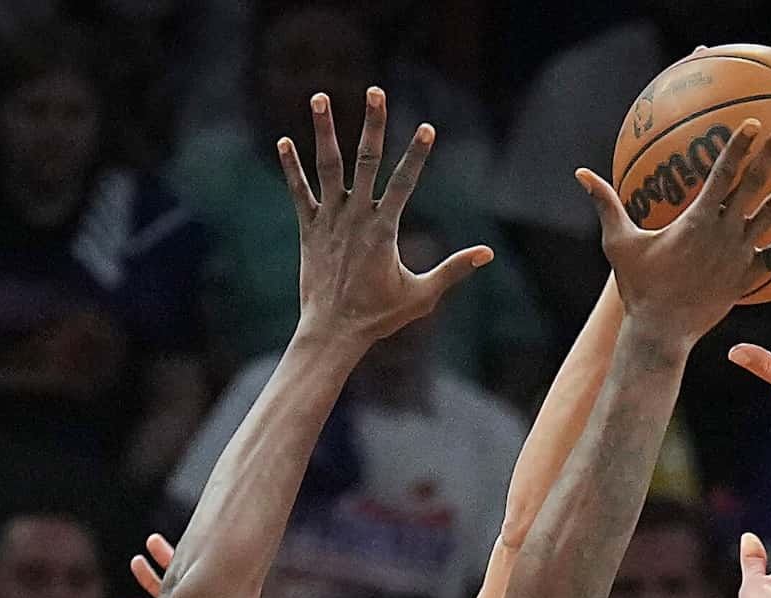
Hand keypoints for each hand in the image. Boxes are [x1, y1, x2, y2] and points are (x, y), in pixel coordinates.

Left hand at [284, 89, 492, 348]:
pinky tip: (283, 141)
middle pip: (366, 161)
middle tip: (375, 91)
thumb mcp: (422, 296)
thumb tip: (487, 254)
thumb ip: (453, 270)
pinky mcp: (308, 230)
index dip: (417, 154)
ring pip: (327, 167)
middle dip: (373, 124)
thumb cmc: (379, 317)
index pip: (404, 183)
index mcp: (384, 229)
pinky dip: (291, 168)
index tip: (428, 128)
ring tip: (319, 97)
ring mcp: (329, 221)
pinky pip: (299, 192)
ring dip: (324, 131)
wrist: (333, 332)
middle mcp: (355, 217)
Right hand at [579, 117, 770, 347]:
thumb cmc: (639, 286)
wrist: (663, 332)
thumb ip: (606, 204)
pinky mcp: (748, 277)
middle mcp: (725, 233)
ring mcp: (740, 255)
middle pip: (756, 184)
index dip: (738, 146)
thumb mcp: (619, 243)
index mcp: (697, 220)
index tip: (754, 122)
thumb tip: (581, 174)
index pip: (722, 174)